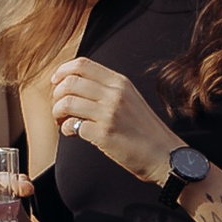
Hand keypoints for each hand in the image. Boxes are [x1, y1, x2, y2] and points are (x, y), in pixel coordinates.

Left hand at [50, 58, 179, 186]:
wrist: (166, 156)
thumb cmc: (144, 130)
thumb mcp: (130, 99)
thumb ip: (106, 89)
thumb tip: (72, 84)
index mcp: (120, 83)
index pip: (82, 64)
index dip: (62, 71)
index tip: (55, 82)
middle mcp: (115, 94)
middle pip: (69, 82)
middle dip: (56, 95)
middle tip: (59, 109)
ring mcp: (110, 113)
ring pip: (66, 102)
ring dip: (57, 113)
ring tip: (63, 122)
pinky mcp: (104, 134)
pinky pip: (72, 126)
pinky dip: (66, 130)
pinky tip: (73, 134)